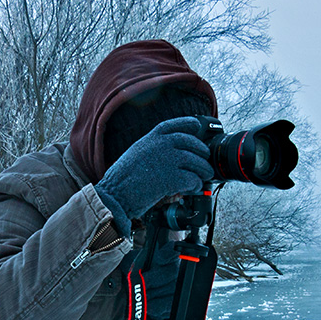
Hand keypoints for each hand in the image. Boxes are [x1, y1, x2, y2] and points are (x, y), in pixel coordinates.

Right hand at [95, 117, 213, 232]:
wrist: (115, 194)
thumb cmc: (121, 179)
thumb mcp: (136, 154)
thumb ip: (153, 150)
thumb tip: (170, 155)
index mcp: (152, 137)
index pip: (176, 125)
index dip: (189, 125)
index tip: (197, 127)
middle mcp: (162, 145)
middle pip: (192, 144)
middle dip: (202, 152)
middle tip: (205, 161)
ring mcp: (169, 160)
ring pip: (197, 162)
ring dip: (203, 171)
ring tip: (204, 178)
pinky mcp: (173, 178)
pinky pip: (193, 180)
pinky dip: (196, 185)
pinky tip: (193, 189)